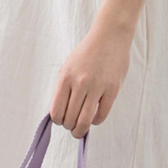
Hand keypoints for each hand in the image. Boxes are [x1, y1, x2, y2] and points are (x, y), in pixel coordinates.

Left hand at [49, 20, 132, 138]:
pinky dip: (95, 121)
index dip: (58, 121)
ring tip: (81, 129)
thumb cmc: (87, 54)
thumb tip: (55, 113)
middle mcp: (80, 83)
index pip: (56, 112)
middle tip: (72, 126)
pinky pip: (101, 115)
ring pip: (84, 121)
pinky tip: (94, 118)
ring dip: (80, 130)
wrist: (110, 37)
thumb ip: (62, 90)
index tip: (62, 121)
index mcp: (66, 78)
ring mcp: (97, 87)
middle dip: (69, 127)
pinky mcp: (112, 90)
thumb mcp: (68, 68)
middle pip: (70, 119)